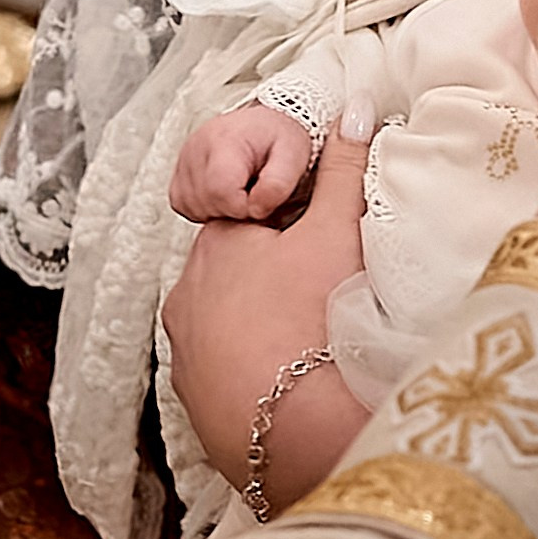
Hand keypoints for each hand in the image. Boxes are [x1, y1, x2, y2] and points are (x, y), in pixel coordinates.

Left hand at [163, 121, 371, 496]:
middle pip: (236, 277)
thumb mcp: (337, 231)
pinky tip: (295, 387)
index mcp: (214, 250)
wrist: (304, 431)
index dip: (291, 231)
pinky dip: (256, 380)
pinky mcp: (199, 411)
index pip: (250, 223)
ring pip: (228, 331)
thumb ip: (342, 168)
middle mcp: (185, 302)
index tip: (324, 250)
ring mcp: (187, 360)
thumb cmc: (316, 319)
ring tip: (314, 348)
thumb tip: (353, 106)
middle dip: (274, 281)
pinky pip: (229, 381)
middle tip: (326, 299)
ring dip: (262, 333)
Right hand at [170, 108, 316, 222]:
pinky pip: (182, 204)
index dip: (243, 206)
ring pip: (191, 206)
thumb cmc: (281, 138)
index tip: (261, 199)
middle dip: (233, 209)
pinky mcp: (178, 172)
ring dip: (218, 210)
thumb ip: (278, 185)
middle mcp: (196, 147)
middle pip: (205, 202)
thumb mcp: (293, 156)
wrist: (268, 124)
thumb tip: (255, 210)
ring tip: (240, 191)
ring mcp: (184, 159)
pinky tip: (223, 195)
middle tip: (253, 193)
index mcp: (224, 139)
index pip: (219, 190)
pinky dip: (203, 207)